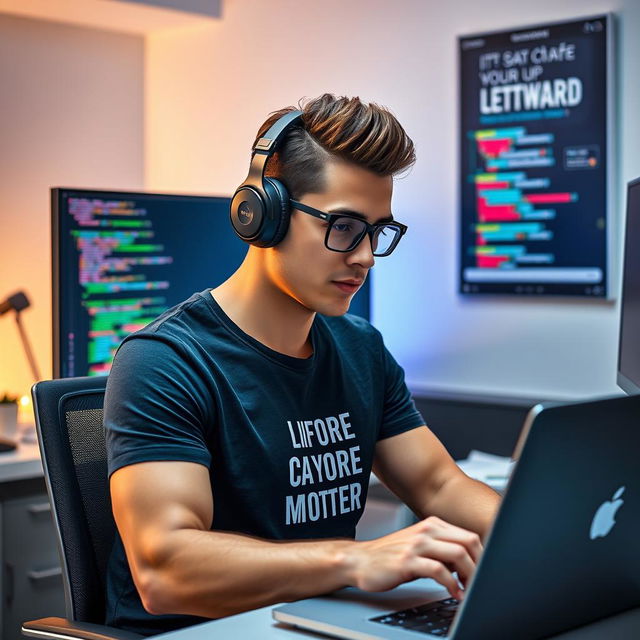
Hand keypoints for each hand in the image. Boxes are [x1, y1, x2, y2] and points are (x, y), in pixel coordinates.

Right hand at [346, 516, 482, 599]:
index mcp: (431, 524)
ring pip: (457, 554)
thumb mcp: (419, 546)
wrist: (360, 560)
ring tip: (469, 589)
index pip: (468, 536)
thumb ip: (442, 550)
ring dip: (470, 575)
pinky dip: (452, 584)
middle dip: (480, 564)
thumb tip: (469, 564)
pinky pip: (439, 570)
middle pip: (468, 542)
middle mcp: (426, 530)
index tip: (485, 572)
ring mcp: (416, 544)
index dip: (482, 556)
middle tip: (481, 582)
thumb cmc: (390, 555)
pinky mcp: (408, 561)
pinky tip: (453, 594)